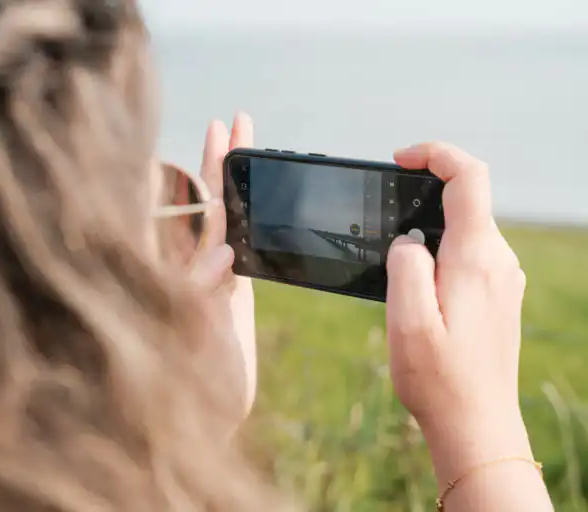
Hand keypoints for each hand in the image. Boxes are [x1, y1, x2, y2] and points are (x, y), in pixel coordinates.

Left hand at [189, 112, 256, 421]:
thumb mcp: (186, 342)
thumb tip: (222, 252)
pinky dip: (248, 221)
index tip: (218, 130)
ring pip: (225, 221)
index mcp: (172, 273)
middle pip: (207, 203)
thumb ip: (197, 295)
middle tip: (237, 122)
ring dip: (236, 183)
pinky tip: (255, 205)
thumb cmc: (179, 393)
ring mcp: (212, 282)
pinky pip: (242, 250)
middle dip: (222, 161)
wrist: (199, 426)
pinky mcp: (233, 300)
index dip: (204, 167)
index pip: (188, 207)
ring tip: (249, 149)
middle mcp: (190, 272)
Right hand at [386, 142, 532, 481]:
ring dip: (429, 229)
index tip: (400, 160)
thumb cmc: (438, 378)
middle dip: (423, 195)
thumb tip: (407, 239)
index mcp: (476, 258)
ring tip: (395, 264)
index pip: (469, 177)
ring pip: (466, 229)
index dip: (435, 154)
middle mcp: (498, 261)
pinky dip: (441, 252)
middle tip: (383, 215)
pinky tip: (418, 287)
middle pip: (467, 199)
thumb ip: (405, 265)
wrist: (476, 424)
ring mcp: (503, 279)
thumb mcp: (407, 320)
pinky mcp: (499, 296)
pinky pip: (470, 254)